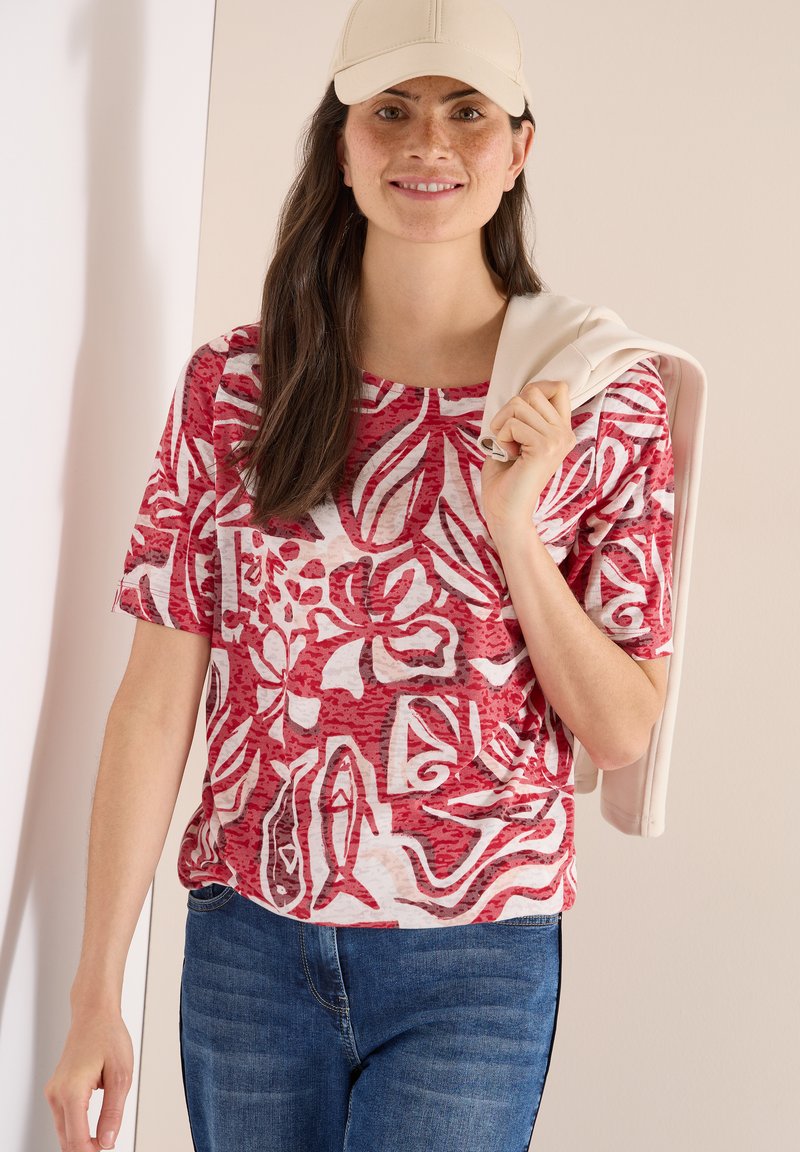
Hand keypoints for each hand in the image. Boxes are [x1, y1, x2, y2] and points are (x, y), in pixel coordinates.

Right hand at [44, 1009, 133, 1150]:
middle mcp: (57, 1094)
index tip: (107, 1149)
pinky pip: (64, 1119)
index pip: (77, 1140)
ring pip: (64, 1132)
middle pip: (67, 1140)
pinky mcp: (56, 1090)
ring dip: (82, 1139)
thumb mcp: (121, 1075)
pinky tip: (93, 1125)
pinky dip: (77, 1127)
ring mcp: (54, 1092)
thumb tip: (106, 1142)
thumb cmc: (108, 1037)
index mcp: (72, 1091)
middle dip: (87, 1149)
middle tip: (108, 1145)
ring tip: (104, 1135)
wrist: (94, 1015)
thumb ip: (113, 1112)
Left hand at [480, 379, 575, 540]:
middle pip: (533, 391)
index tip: (517, 419)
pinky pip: (513, 423)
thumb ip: (525, 414)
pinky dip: (501, 438)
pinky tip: (508, 457)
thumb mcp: (516, 437)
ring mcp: (558, 439)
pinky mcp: (545, 447)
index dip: (532, 392)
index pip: (558, 387)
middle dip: (509, 411)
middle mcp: (565, 433)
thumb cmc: (505, 478)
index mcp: (562, 430)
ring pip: (519, 403)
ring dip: (502, 426)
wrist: (504, 511)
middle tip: (507, 438)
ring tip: (507, 449)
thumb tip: (525, 392)